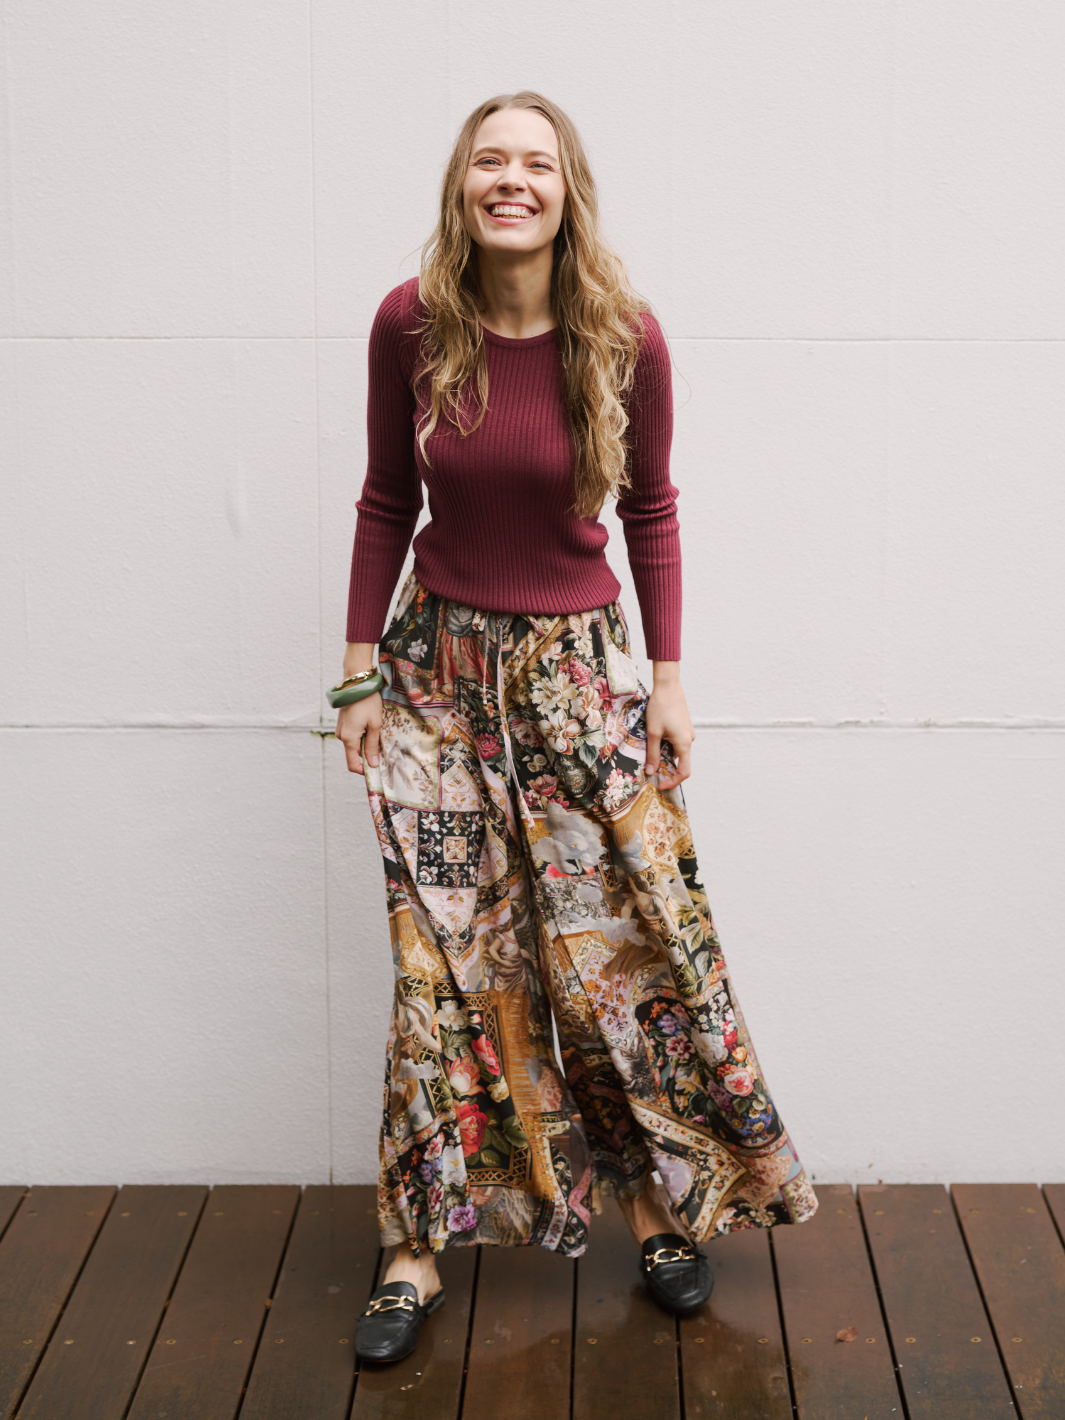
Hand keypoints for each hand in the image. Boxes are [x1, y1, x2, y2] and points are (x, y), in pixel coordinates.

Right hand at [335, 693, 382, 774]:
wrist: (357, 683)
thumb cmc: (367, 703)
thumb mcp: (374, 725)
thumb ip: (372, 746)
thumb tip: (372, 764)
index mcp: (349, 739)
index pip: (352, 764)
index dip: (363, 771)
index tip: (376, 770)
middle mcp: (342, 736)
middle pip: (354, 755)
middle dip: (367, 756)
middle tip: (383, 750)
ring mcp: (341, 730)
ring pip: (354, 745)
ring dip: (365, 745)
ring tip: (378, 734)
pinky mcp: (343, 724)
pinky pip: (352, 736)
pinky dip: (362, 736)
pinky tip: (371, 727)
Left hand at [645, 668, 693, 790]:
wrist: (668, 685)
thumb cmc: (660, 707)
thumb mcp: (653, 732)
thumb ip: (653, 754)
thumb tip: (651, 772)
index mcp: (684, 743)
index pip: (684, 772)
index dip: (673, 781)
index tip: (659, 784)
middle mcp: (689, 740)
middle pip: (679, 762)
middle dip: (665, 767)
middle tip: (649, 767)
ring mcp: (688, 733)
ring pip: (676, 751)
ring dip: (664, 754)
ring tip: (649, 747)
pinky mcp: (684, 727)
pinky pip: (676, 742)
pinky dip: (666, 745)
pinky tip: (655, 737)